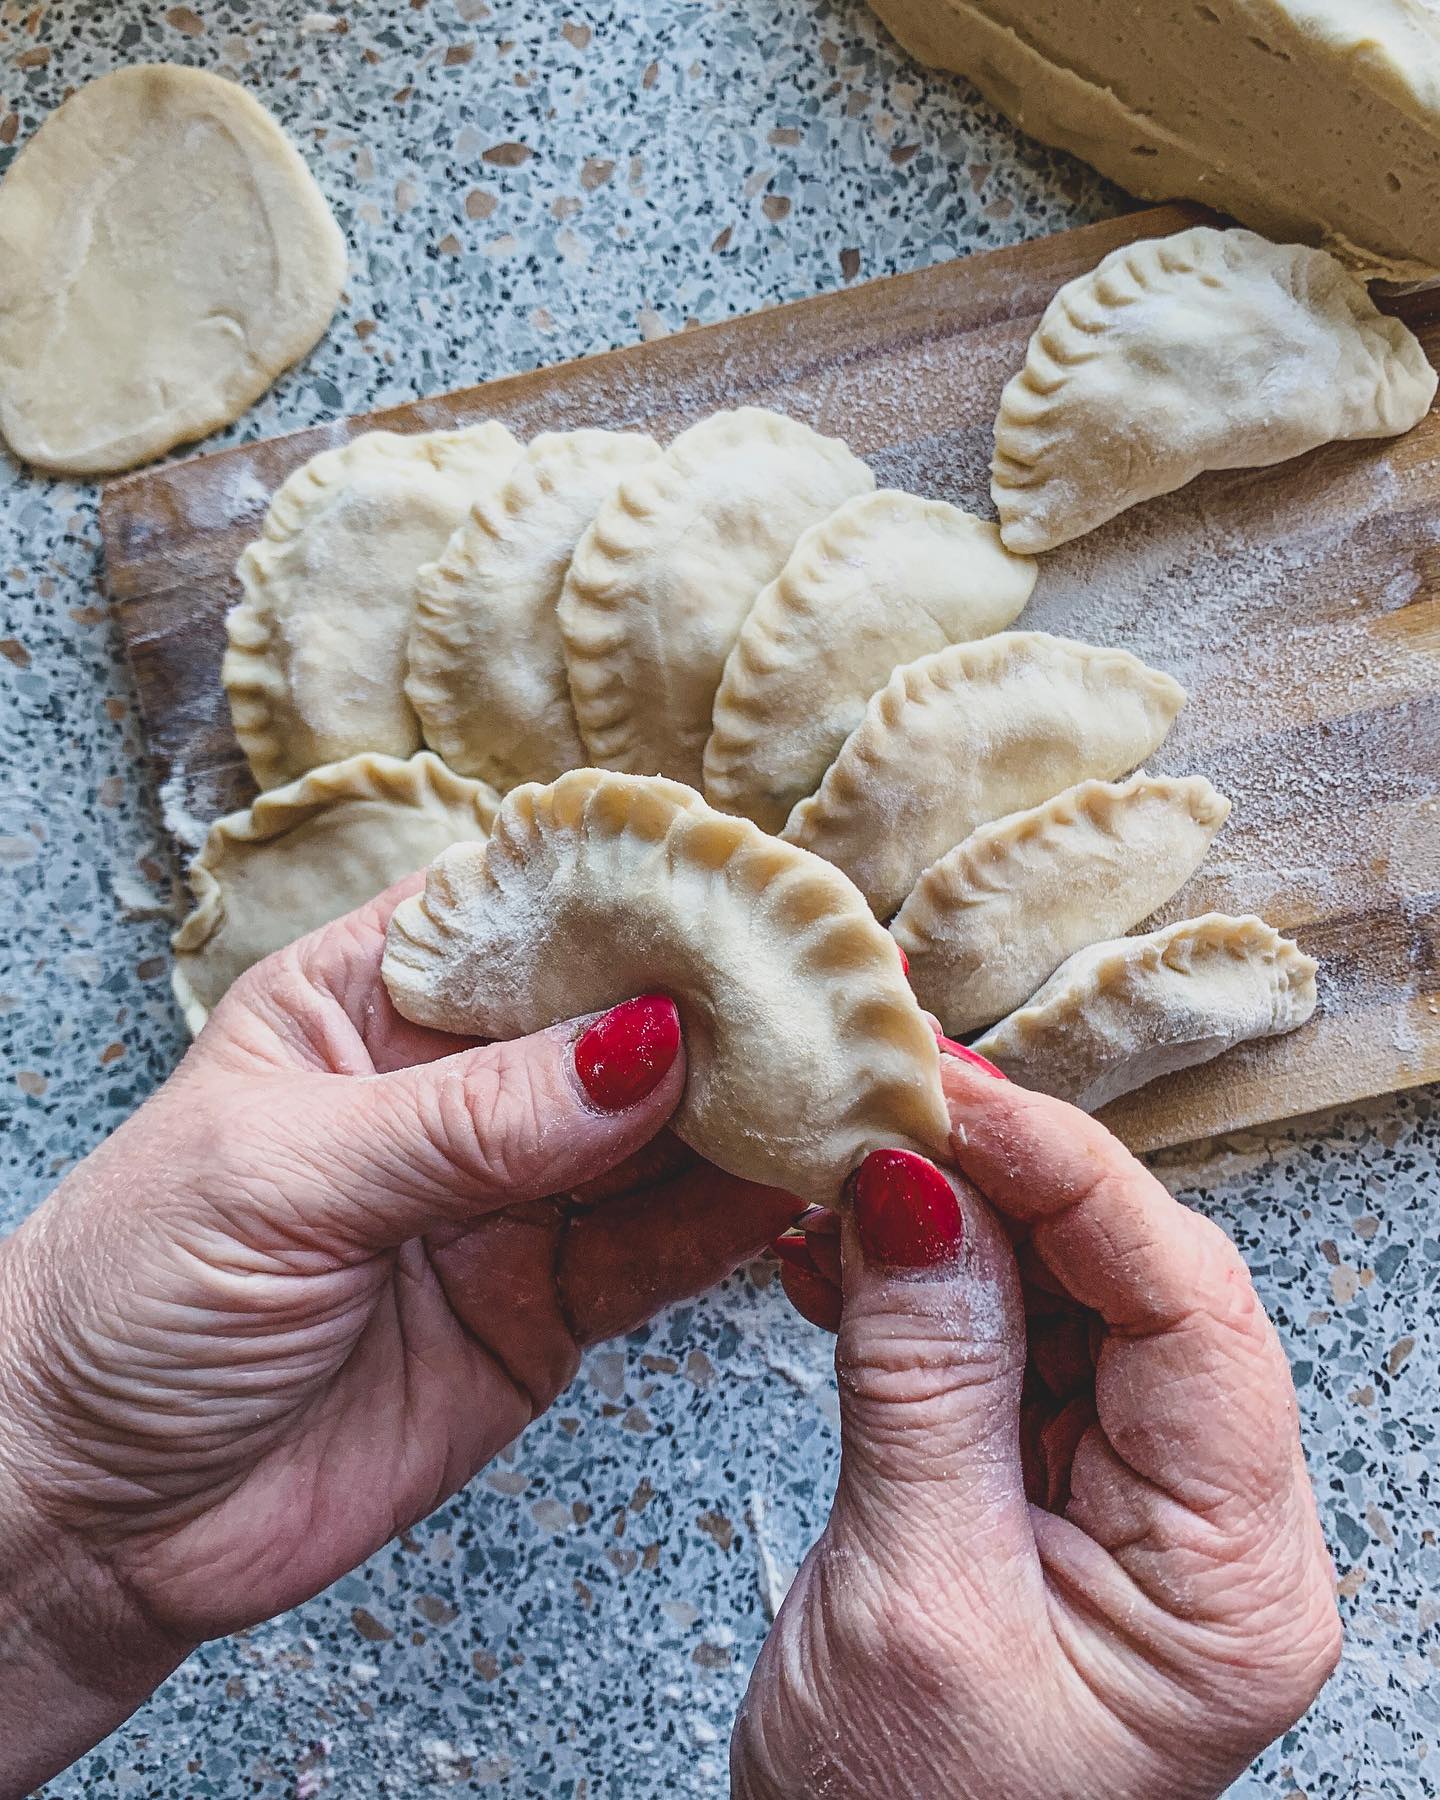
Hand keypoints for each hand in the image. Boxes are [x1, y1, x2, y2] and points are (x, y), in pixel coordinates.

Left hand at [0, 878, 798, 1795]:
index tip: (760, 890)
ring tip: (857, 1085)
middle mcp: (457, 1082)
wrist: (92, 1517)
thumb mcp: (283, 1176)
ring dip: (757, 1114)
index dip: (646, 891)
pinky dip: (733, 1226)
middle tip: (850, 992)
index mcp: (373, 996)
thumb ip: (469, 1119)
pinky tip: (799, 1192)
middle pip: (623, 1018)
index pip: (531, 906)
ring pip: (663, 1136)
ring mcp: (511, 1195)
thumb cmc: (126, 1299)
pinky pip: (659, 1254)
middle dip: (732, 1004)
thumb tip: (644, 1046)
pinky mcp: (548, 1304)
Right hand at [733, 1049, 1340, 1799]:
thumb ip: (926, 1374)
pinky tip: (834, 1257)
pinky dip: (913, 1290)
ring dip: (946, 1228)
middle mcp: (1209, 1527)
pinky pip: (996, 1344)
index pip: (1192, 1312)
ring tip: (841, 1180)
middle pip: (1134, 1285)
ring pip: (1060, 1297)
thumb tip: (918, 1189)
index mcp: (1237, 1578)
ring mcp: (1127, 1503)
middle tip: (890, 1109)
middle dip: (1006, 1187)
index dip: (1077, 1182)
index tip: (961, 1102)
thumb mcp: (913, 1594)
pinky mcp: (1045, 1487)